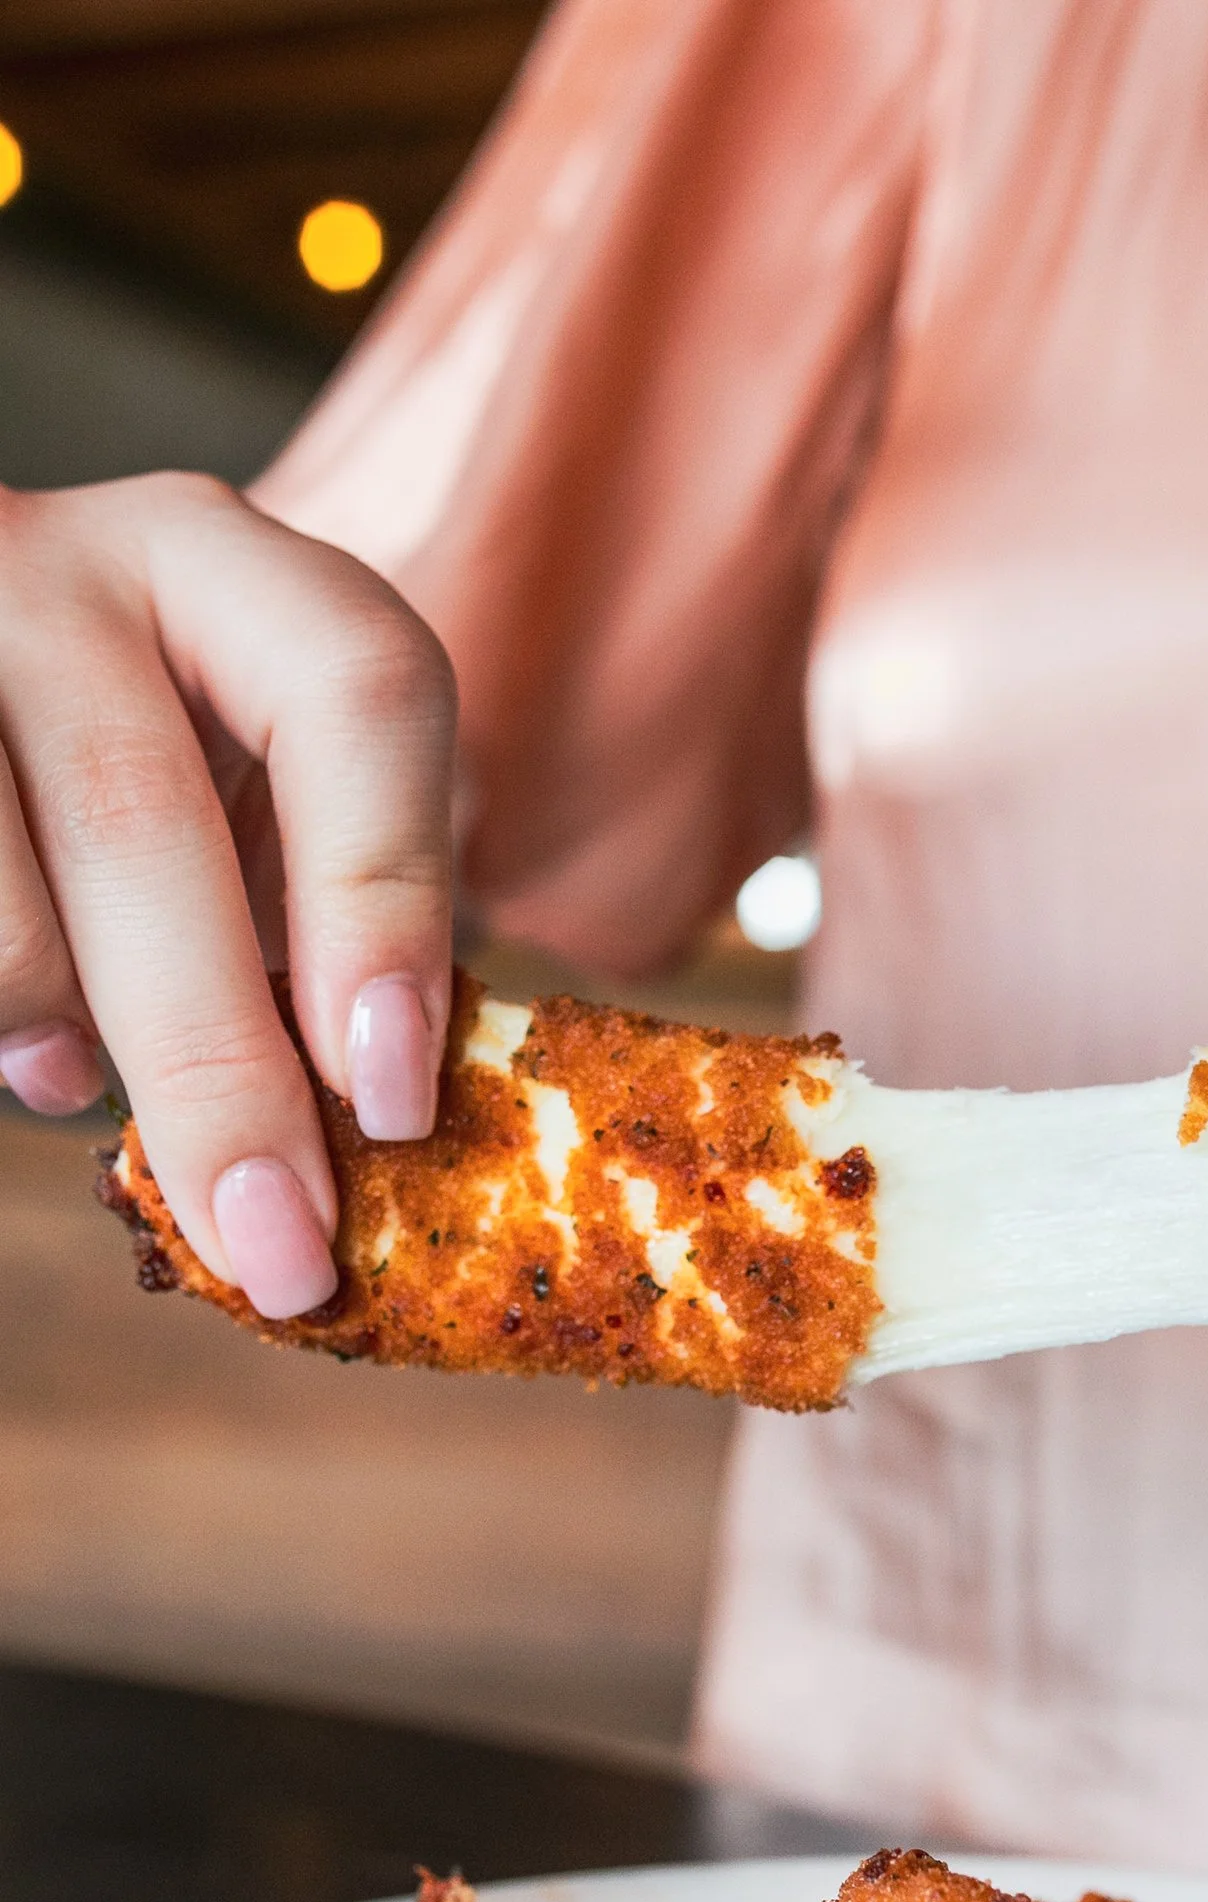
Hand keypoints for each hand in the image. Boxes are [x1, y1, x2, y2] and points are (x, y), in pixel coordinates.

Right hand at [0, 472, 455, 1313]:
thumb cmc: (148, 787)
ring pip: (7, 910)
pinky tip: (31, 1044)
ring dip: (65, 1036)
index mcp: (225, 569)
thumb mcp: (248, 808)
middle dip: (222, 1073)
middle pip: (150, 821)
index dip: (384, 904)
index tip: (390, 1102)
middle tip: (281, 1249)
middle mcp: (61, 568)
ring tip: (84, 1087)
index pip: (356, 692)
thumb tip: (367, 1139)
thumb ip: (316, 929)